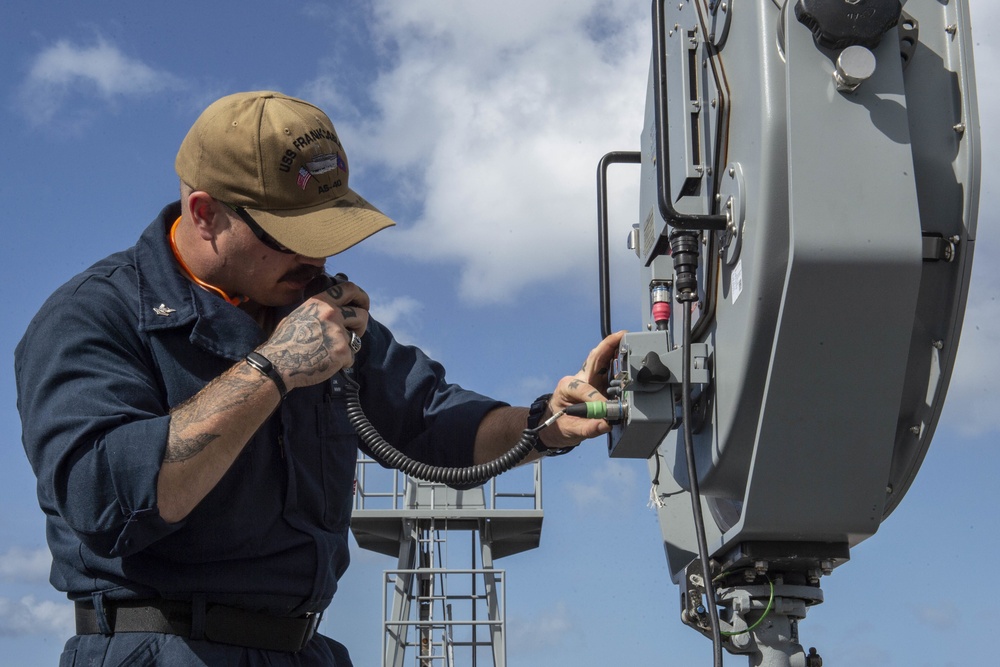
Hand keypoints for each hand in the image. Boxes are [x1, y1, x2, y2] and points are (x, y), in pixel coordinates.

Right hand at [257, 277, 370, 390]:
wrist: (278, 363)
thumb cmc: (285, 341)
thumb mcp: (300, 314)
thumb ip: (320, 310)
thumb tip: (336, 309)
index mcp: (321, 302)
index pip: (349, 289)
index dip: (361, 296)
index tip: (363, 305)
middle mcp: (331, 314)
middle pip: (362, 315)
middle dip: (360, 325)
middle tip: (354, 333)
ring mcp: (338, 333)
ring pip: (356, 339)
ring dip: (349, 346)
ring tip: (332, 351)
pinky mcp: (342, 352)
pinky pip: (351, 357)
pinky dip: (343, 363)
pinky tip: (328, 364)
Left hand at [537, 330, 625, 450]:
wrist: (554, 426)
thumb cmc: (559, 425)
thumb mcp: (570, 430)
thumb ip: (588, 428)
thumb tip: (606, 424)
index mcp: (567, 386)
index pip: (585, 388)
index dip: (597, 399)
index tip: (608, 410)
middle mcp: (578, 378)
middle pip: (594, 359)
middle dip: (608, 346)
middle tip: (622, 336)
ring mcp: (588, 378)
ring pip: (601, 359)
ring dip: (614, 348)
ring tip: (627, 339)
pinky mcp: (597, 383)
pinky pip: (608, 367)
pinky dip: (617, 358)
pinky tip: (628, 354)